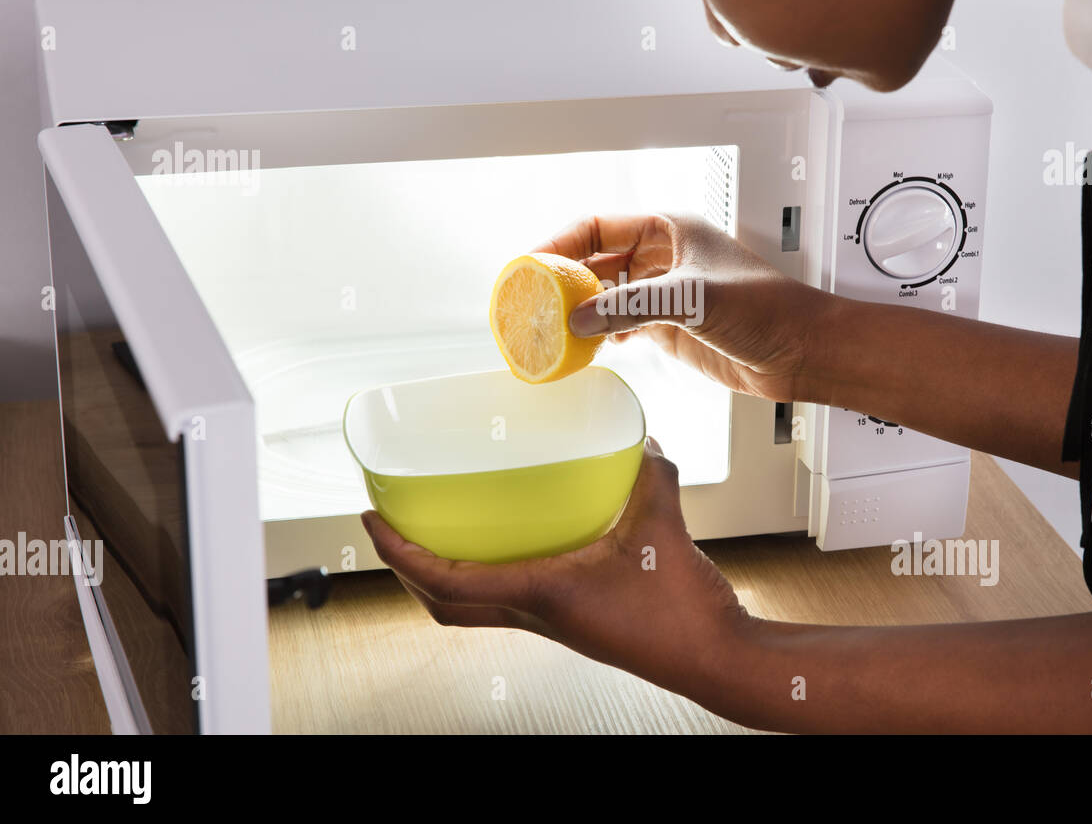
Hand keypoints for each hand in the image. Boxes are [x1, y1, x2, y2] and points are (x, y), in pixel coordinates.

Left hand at [360, 438, 754, 696]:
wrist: (714, 657)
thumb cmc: (684, 613)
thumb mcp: (663, 524)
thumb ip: (649, 473)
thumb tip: (639, 440)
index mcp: (540, 595)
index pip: (443, 581)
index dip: (398, 552)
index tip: (371, 519)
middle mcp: (534, 615)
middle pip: (442, 604)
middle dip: (405, 566)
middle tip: (391, 525)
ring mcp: (550, 624)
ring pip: (470, 607)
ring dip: (440, 576)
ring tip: (434, 532)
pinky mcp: (570, 623)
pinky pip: (507, 601)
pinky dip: (486, 575)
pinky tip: (509, 541)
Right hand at [533, 212, 830, 401]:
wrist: (802, 351)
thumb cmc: (770, 309)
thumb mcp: (693, 300)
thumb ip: (631, 307)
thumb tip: (580, 319)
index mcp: (669, 229)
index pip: (598, 226)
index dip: (561, 242)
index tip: (532, 264)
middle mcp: (663, 257)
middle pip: (595, 260)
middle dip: (563, 279)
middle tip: (532, 302)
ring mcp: (664, 293)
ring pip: (605, 295)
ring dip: (578, 309)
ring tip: (549, 327)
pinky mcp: (668, 326)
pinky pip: (619, 324)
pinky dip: (598, 333)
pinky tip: (585, 346)